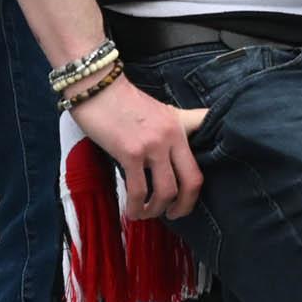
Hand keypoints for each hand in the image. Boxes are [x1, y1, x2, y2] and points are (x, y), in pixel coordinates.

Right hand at [70, 74, 210, 219]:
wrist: (97, 87)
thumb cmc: (124, 102)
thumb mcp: (160, 112)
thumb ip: (172, 132)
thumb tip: (174, 159)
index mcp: (180, 126)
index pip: (203, 156)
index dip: (202, 182)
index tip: (191, 196)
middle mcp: (172, 136)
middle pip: (191, 181)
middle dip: (184, 206)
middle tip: (174, 215)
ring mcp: (153, 145)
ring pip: (166, 191)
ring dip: (157, 210)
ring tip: (146, 214)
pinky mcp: (131, 153)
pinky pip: (139, 190)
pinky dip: (136, 207)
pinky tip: (131, 211)